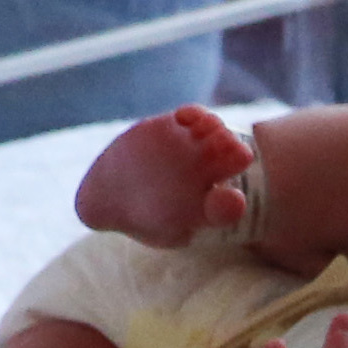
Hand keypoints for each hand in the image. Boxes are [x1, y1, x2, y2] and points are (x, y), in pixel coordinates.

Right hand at [72, 103, 255, 244]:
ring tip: (206, 130)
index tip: (229, 197)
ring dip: (218, 129)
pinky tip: (184, 119)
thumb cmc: (142, 220)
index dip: (233, 200)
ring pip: (218, 132)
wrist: (111, 193)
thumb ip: (189, 229)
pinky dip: (195, 114)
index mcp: (210, 204)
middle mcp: (209, 174)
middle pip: (234, 157)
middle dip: (235, 152)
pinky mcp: (175, 128)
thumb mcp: (166, 233)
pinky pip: (194, 116)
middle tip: (230, 151)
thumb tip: (219, 212)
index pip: (231, 203)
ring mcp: (193, 148)